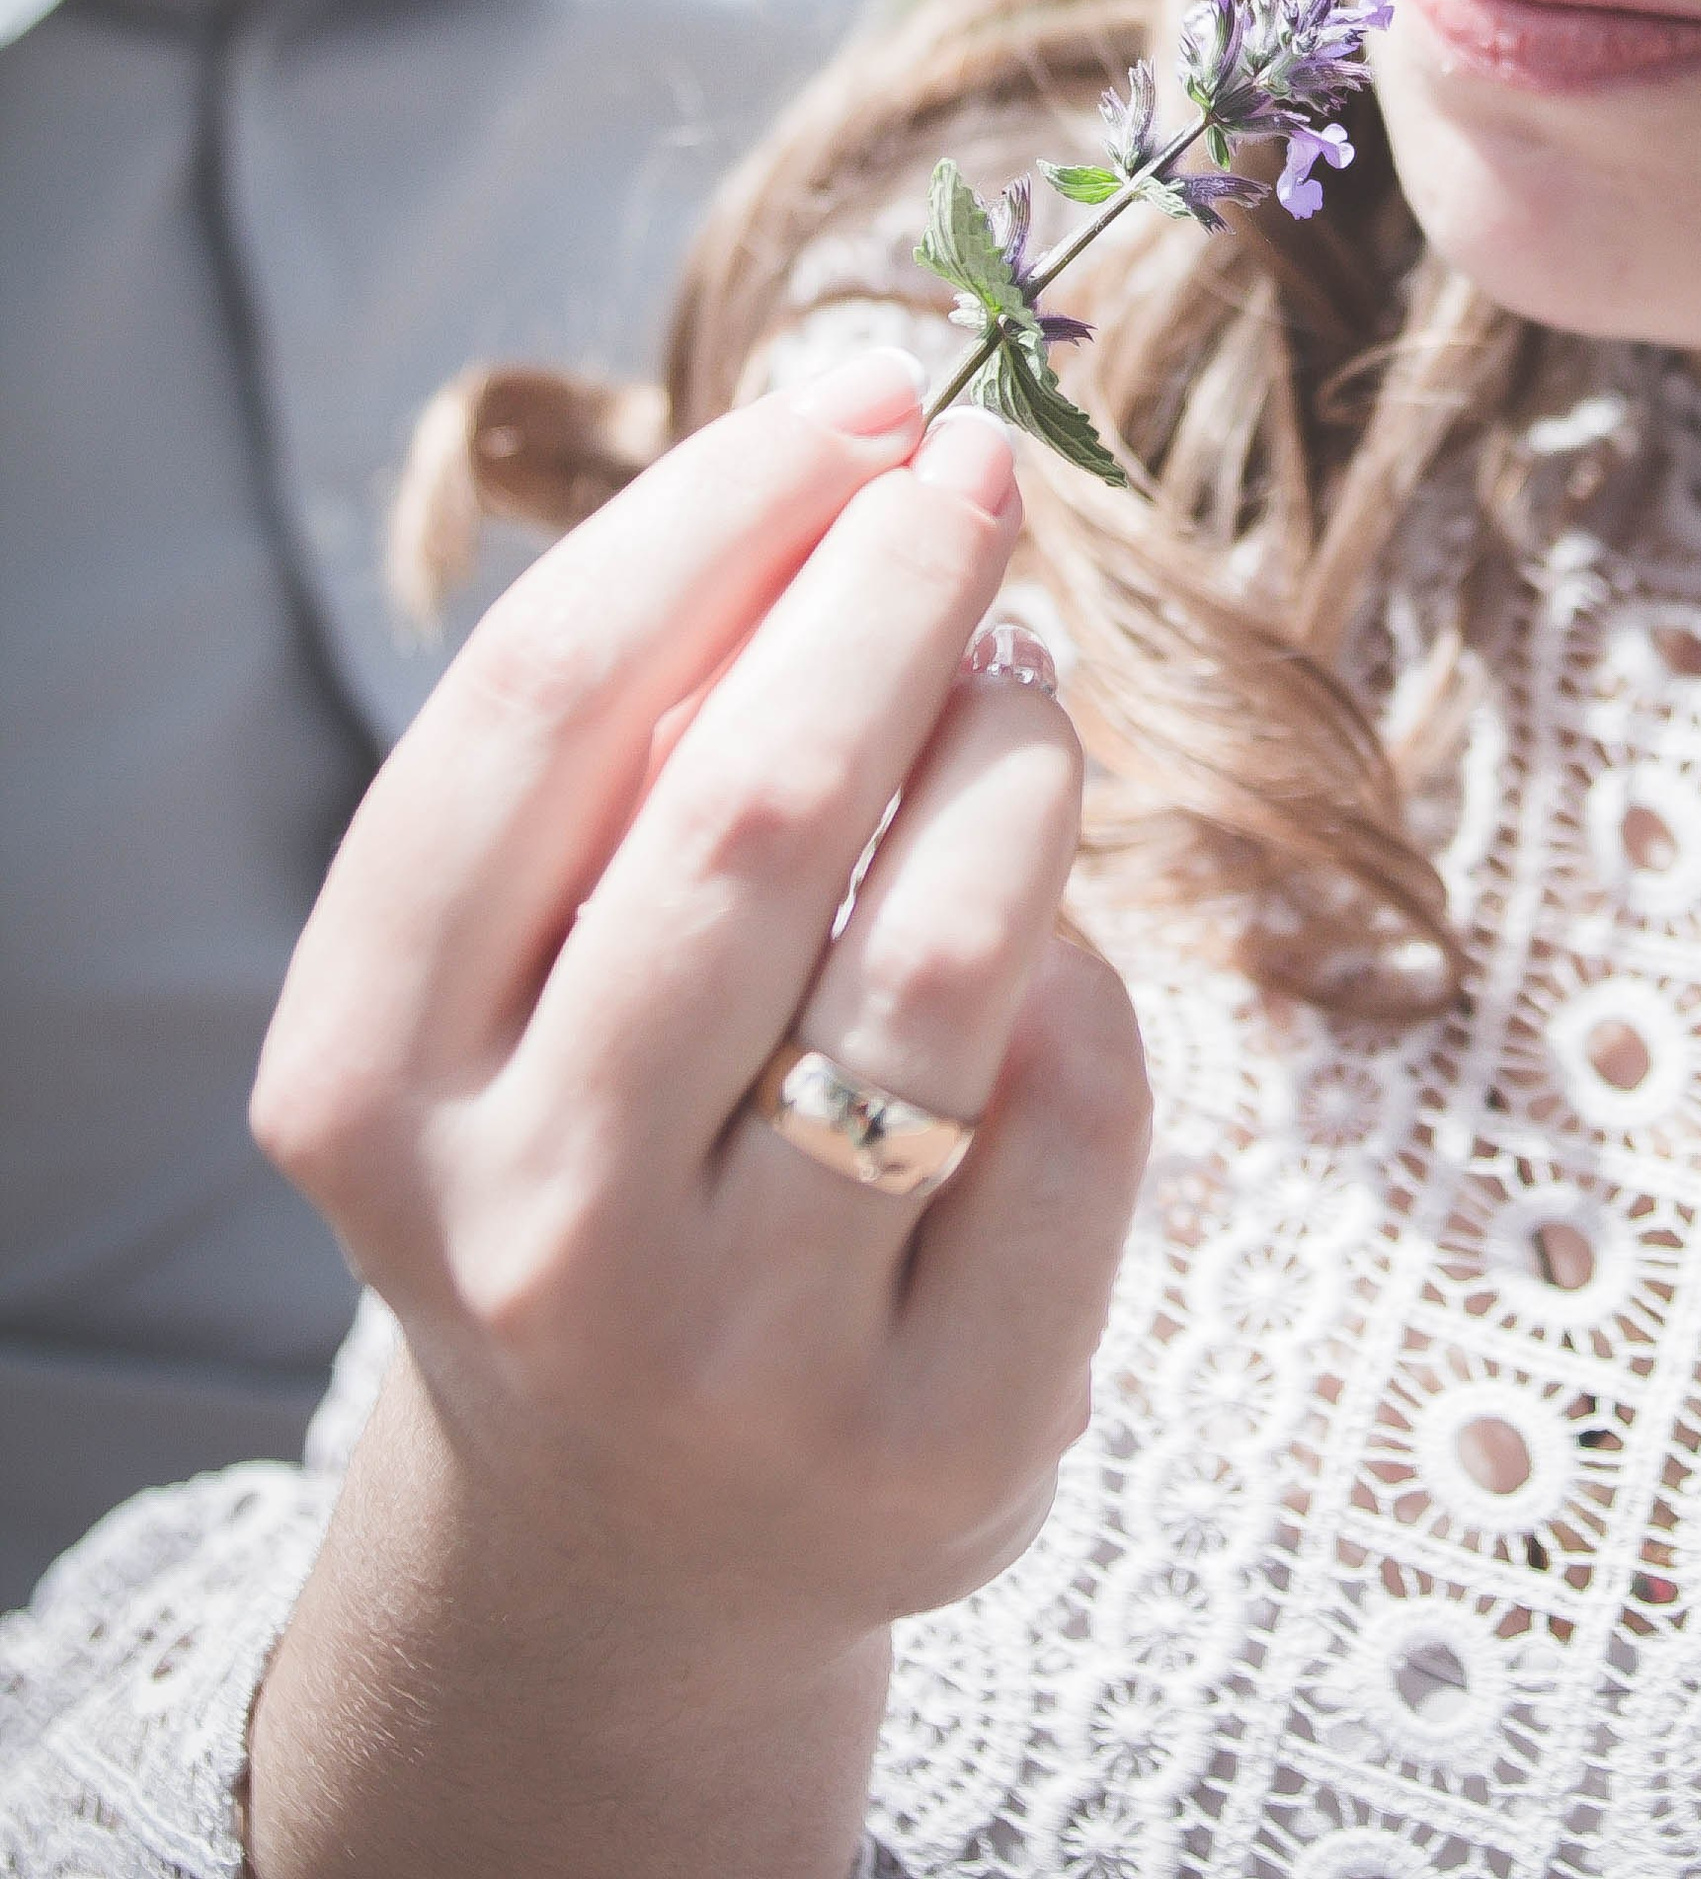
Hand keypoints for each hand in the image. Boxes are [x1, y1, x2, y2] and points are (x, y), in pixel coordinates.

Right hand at [242, 350, 1149, 1878]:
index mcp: (366, 1075)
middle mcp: (530, 1225)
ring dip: (1016, 756)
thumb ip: (625, 761)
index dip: (720, 511)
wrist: (637, 1546)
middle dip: (896, 588)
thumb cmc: (595, 1156)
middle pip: (751, 802)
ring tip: (1021, 679)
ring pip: (942, 952)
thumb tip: (851, 466)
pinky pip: (1077, 1102)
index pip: (543, 707)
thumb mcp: (514, 986)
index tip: (857, 398)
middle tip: (982, 471)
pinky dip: (1089, 968)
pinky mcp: (941, 1441)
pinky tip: (1049, 939)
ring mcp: (737, 1355)